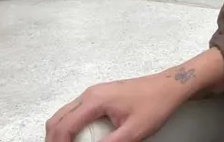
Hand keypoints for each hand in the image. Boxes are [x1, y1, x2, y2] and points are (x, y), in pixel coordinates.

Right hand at [45, 74, 184, 141]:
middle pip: (58, 119)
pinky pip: (75, 112)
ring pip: (64, 114)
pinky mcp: (99, 96)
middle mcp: (90, 94)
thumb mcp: (134, 131)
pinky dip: (70, 126)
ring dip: (61, 133)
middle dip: (54, 140)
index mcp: (95, 100)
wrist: (170, 86)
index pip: (64, 126)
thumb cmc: (155, 104)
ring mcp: (94, 93)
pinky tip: (78, 139)